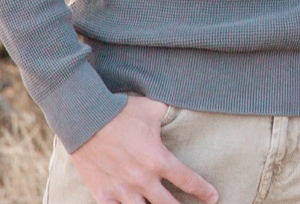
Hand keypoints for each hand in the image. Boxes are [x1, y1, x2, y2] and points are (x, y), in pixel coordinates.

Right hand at [68, 95, 219, 203]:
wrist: (86, 118)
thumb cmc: (121, 111)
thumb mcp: (153, 108)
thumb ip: (170, 112)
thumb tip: (182, 105)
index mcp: (159, 159)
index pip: (189, 181)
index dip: (204, 192)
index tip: (213, 197)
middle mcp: (143, 179)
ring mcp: (122, 190)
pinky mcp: (103, 194)